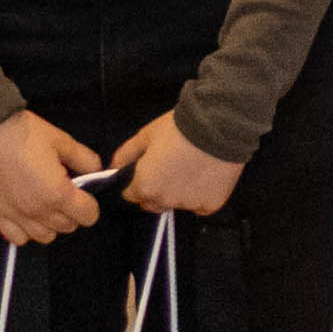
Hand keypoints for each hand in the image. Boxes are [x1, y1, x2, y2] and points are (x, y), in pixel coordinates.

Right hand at [0, 110, 106, 246]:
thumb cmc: (22, 133)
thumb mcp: (61, 140)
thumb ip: (85, 159)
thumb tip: (96, 171)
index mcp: (58, 193)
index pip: (88, 216)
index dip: (90, 204)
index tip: (84, 194)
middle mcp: (38, 211)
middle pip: (68, 226)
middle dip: (72, 212)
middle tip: (65, 193)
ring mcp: (16, 216)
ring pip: (45, 236)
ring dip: (50, 223)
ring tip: (45, 203)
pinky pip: (18, 238)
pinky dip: (26, 230)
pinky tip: (25, 213)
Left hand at [114, 112, 245, 219]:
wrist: (219, 126)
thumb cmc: (178, 128)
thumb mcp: (146, 135)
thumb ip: (126, 154)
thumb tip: (113, 167)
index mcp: (144, 186)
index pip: (130, 195)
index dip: (135, 182)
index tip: (146, 170)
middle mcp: (164, 201)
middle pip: (152, 204)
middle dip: (155, 191)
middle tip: (168, 169)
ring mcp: (188, 205)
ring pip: (177, 204)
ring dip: (178, 193)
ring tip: (190, 169)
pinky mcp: (211, 205)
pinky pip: (200, 205)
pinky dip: (200, 196)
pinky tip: (206, 176)